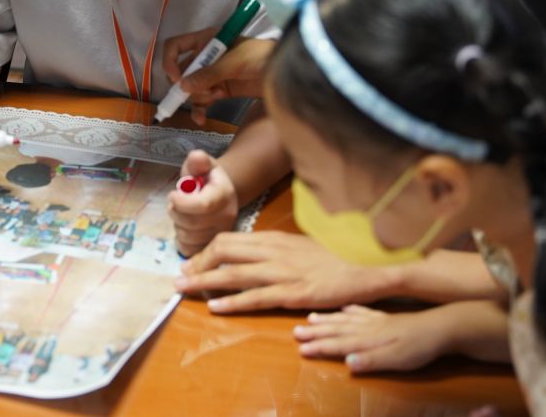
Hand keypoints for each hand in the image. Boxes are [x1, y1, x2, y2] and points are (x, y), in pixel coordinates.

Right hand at [162, 31, 274, 124]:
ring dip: (198, 97)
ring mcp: (212, 75)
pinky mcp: (219, 91)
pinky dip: (199, 110)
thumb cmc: (263, 57)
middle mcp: (206, 57)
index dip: (170, 61)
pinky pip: (201, 101)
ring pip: (190, 89)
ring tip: (216, 96)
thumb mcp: (236, 62)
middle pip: (180, 72)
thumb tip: (184, 86)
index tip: (176, 78)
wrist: (286, 73)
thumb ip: (210, 73)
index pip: (176, 46)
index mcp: (207, 40)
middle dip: (187, 85)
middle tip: (201, 91)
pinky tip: (201, 119)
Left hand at [169, 151, 238, 256]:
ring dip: (177, 225)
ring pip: (188, 237)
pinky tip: (184, 227)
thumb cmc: (206, 178)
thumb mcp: (202, 165)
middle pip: (191, 223)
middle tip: (174, 203)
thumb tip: (197, 157)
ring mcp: (220, 235)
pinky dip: (180, 240)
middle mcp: (227, 217)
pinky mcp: (212, 247)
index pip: (203, 205)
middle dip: (175, 212)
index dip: (181, 202)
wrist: (220, 194)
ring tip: (182, 214)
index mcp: (224, 195)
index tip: (172, 194)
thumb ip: (198, 160)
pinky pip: (189, 249)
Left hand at [176, 231, 395, 311]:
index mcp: (274, 239)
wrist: (364, 269)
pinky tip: (215, 307)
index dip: (205, 252)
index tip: (192, 263)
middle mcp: (273, 251)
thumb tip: (251, 255)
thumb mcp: (299, 246)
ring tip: (184, 289)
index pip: (229, 240)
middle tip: (182, 277)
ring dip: (204, 282)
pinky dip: (232, 302)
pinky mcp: (292, 292)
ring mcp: (282, 272)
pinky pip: (255, 298)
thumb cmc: (334, 259)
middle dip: (197, 264)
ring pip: (233, 274)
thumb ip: (275, 249)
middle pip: (223, 251)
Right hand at [293, 305, 450, 372]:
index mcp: (367, 339)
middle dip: (316, 332)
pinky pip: (361, 311)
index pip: (338, 344)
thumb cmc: (419, 348)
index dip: (319, 347)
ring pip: (345, 319)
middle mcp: (367, 327)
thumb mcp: (397, 359)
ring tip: (310, 318)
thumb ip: (371, 360)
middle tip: (296, 332)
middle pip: (337, 330)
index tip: (300, 349)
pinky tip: (343, 308)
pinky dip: (349, 310)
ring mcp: (376, 320)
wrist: (441, 328)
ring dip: (327, 320)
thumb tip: (346, 361)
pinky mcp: (385, 317)